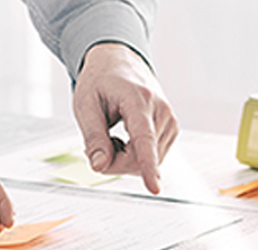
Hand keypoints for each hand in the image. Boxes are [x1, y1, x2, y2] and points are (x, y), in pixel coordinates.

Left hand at [73, 43, 179, 194]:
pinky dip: (134, 155)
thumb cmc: (100, 81)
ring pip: (148, 162)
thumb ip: (93, 137)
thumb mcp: (85, 104)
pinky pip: (152, 157)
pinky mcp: (172, 129)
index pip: (144, 139)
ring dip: (124, 158)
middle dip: (115, 162)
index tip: (154, 188)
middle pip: (140, 158)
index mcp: (138, 99)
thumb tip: (100, 166)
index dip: (148, 166)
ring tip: (111, 135)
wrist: (120, 62)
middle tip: (95, 146)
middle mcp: (161, 110)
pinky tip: (124, 138)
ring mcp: (170, 120)